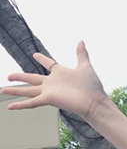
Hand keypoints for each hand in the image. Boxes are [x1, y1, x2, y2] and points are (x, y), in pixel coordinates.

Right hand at [3, 42, 126, 148]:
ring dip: (15, 90)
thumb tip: (81, 41)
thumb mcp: (85, 66)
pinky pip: (31, 102)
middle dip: (20, 77)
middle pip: (32, 79)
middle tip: (9, 75)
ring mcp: (49, 92)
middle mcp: (53, 83)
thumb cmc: (92, 87)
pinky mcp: (48, 99)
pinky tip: (10, 106)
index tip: (35, 54)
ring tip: (2, 90)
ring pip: (28, 90)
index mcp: (60, 74)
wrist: (94, 102)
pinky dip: (20, 105)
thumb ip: (81, 54)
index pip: (49, 64)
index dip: (42, 59)